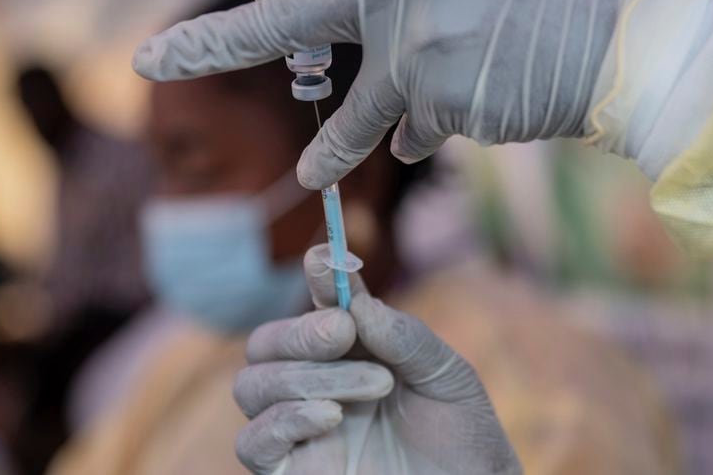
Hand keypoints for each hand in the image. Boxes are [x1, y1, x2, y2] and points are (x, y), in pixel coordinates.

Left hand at [133, 0, 638, 188]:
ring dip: (329, 150)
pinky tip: (441, 129)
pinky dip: (414, 137)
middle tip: (150, 60)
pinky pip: (403, 134)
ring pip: (346, 114)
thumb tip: (327, 7)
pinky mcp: (434, 99)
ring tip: (314, 174)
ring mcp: (410, 43)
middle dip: (207, 45)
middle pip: (275, 18)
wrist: (615, 40)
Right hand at [232, 244, 520, 473]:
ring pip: (253, 385)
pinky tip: (330, 416)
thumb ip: (404, 336)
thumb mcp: (445, 375)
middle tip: (343, 332)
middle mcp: (314, 384)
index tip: (324, 258)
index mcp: (348, 352)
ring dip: (310, 376)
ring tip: (375, 385)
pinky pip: (253, 442)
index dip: (316, 279)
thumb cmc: (459, 434)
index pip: (316, 307)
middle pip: (265, 343)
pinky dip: (284, 420)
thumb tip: (358, 303)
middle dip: (302, 332)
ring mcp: (298, 428)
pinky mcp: (289, 471)